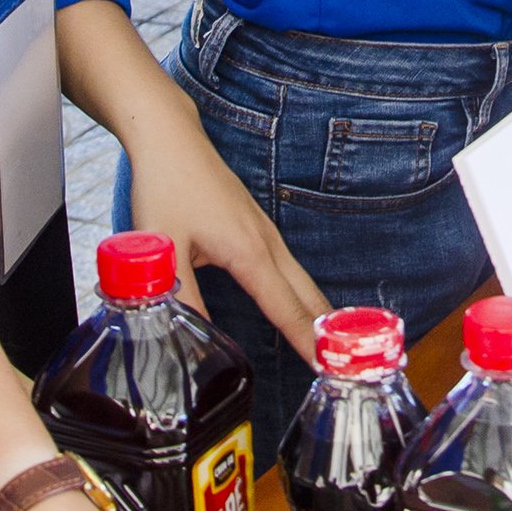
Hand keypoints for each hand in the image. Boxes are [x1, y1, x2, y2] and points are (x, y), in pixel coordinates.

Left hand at [126, 103, 330, 354]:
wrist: (170, 138)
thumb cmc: (166, 187)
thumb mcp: (163, 247)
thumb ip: (180, 297)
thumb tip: (193, 342)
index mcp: (250, 252)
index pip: (288, 310)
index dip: (309, 344)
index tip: (332, 372)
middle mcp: (267, 243)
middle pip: (309, 297)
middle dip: (330, 335)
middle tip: (348, 371)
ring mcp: (265, 233)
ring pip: (302, 282)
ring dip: (319, 315)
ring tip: (333, 351)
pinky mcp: (256, 228)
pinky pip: (289, 270)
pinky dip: (303, 296)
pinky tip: (300, 309)